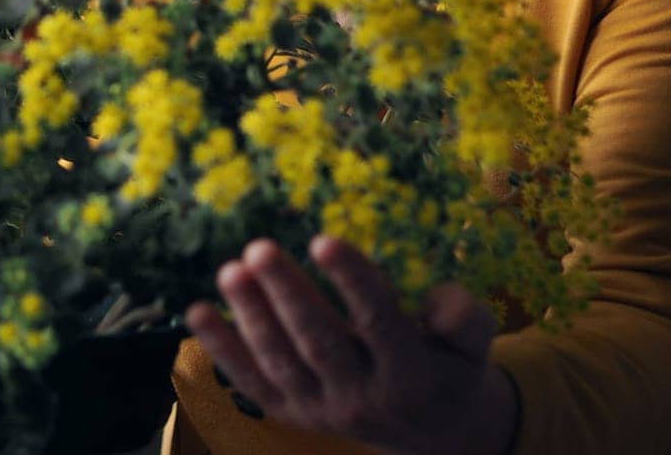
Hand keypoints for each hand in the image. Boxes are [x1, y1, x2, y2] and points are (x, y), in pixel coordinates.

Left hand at [184, 235, 518, 454]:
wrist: (430, 433)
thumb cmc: (450, 366)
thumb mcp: (474, 345)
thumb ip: (464, 318)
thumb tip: (440, 302)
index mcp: (410, 374)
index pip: (378, 322)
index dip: (352, 281)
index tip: (324, 239)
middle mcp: (362, 397)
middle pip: (318, 343)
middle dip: (287, 295)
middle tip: (259, 247)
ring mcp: (321, 409)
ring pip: (280, 362)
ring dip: (250, 316)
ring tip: (231, 270)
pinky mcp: (291, 413)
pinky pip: (251, 381)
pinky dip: (222, 350)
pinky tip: (196, 313)